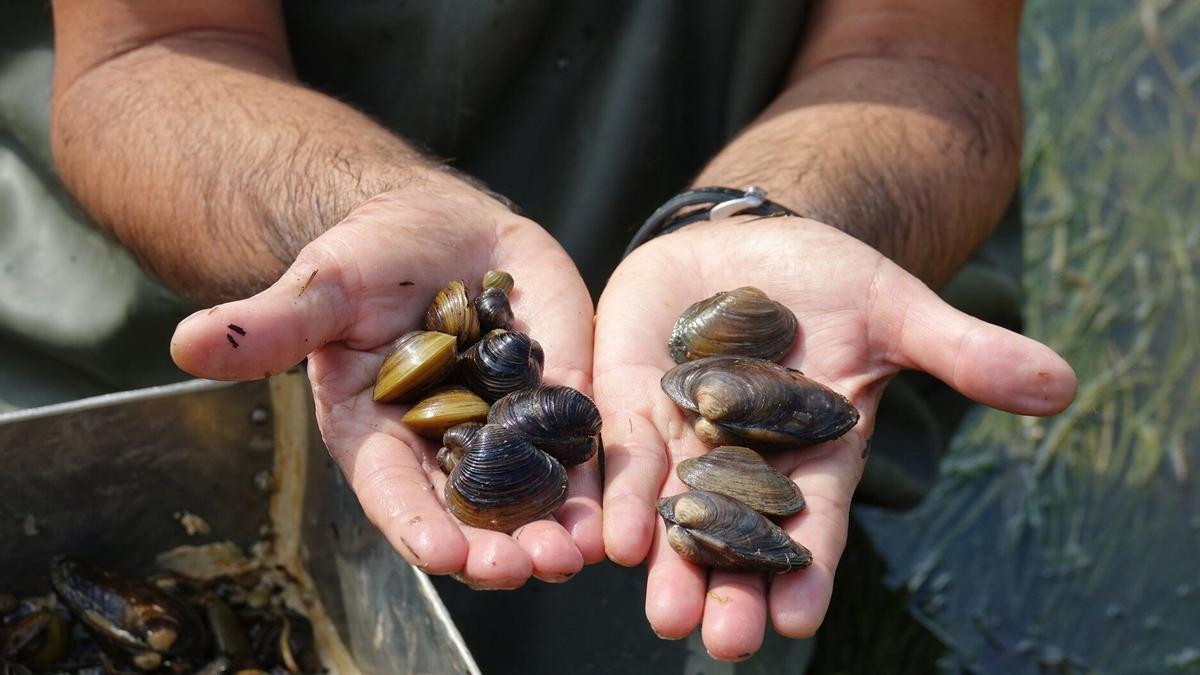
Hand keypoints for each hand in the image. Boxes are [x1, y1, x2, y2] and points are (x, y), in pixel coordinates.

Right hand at [170, 186, 601, 586]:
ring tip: (581, 552)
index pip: (393, 493)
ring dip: (557, 528)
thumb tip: (186, 343)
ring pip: (531, 494)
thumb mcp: (323, 286)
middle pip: (468, 513)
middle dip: (497, 547)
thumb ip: (271, 324)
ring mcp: (504, 429)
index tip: (442, 557)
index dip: (414, 526)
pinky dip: (598, 480)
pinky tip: (619, 507)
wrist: (437, 231)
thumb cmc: (366, 258)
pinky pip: (580, 447)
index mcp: (376, 434)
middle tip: (528, 568)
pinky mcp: (556, 398)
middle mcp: (442, 449)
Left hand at [594, 217, 1075, 658]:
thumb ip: (962, 352)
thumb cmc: (832, 281)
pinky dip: (618, 494)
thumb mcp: (896, 311)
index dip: (808, 569)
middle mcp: (743, 460)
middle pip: (738, 535)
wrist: (750, 239)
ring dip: (668, 564)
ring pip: (672, 511)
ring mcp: (683, 435)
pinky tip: (610, 536)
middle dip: (732, 587)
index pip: (814, 522)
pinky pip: (623, 454)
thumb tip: (1064, 385)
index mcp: (814, 452)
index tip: (798, 620)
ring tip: (667, 614)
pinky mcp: (631, 400)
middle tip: (727, 639)